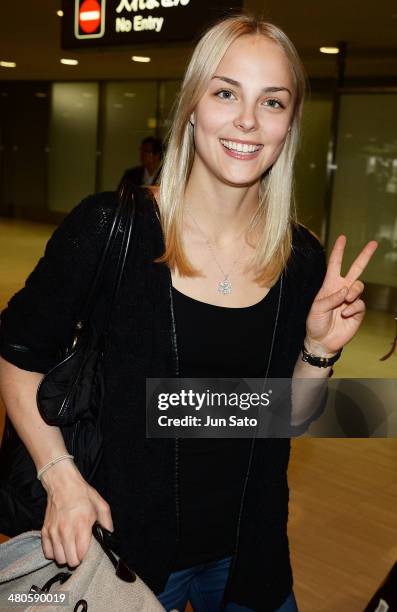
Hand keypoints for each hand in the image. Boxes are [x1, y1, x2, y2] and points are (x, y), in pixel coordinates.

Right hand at [40, 461, 112, 566]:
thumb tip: (110, 535)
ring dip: (66, 556)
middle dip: (77, 558)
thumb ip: (107, 522)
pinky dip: (54, 552)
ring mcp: (53, 531)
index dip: (87, 555)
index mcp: (81, 524)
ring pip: (59, 559)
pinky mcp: (45, 531)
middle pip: (70, 561)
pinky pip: (47, 553)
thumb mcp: (100, 504)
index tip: (88, 549)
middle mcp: (65, 530)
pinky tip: (60, 545)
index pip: (82, 554)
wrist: (62, 484)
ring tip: (71, 547)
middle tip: (80, 550)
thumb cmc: (82, 494)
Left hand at [305, 234, 377, 355]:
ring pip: (359, 286)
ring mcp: (351, 300)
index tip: (343, 238)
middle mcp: (342, 289)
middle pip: (356, 269)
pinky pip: (360, 303)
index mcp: (330, 285)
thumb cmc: (315, 323)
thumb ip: (330, 298)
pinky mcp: (358, 311)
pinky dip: (352, 308)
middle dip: (365, 256)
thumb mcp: (316, 308)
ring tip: (346, 300)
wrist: (322, 341)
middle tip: (374, 243)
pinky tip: (345, 314)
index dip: (339, 251)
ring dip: (353, 291)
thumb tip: (345, 291)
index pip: (335, 265)